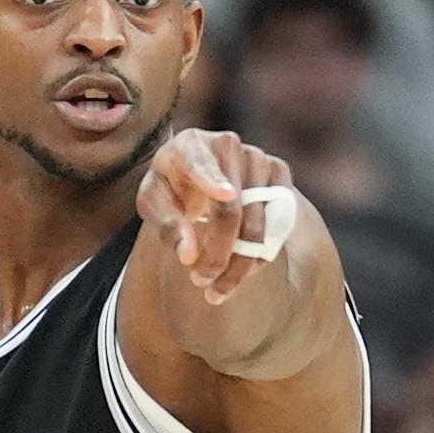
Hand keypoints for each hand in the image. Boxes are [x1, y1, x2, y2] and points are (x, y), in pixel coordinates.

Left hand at [136, 124, 293, 300]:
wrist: (198, 171)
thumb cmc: (171, 188)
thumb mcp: (154, 204)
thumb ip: (168, 226)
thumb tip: (189, 256)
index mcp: (190, 144)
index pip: (201, 164)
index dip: (213, 180)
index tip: (225, 196)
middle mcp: (228, 144)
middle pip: (231, 210)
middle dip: (218, 254)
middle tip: (201, 282)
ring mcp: (258, 157)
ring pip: (258, 222)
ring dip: (240, 263)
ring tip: (218, 288)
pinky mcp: (278, 173)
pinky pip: (278, 221)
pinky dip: (261, 252)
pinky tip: (242, 270)